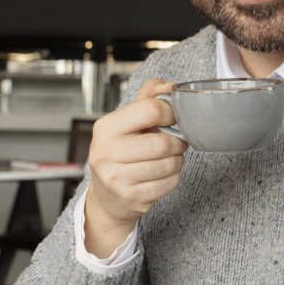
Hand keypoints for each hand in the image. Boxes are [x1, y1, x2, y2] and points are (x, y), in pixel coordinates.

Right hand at [84, 78, 187, 255]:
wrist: (107, 196)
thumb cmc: (122, 152)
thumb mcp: (127, 121)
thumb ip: (148, 98)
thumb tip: (171, 86)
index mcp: (106, 127)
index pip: (150, 110)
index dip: (170, 113)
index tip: (171, 118)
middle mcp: (106, 152)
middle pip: (162, 143)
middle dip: (177, 142)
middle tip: (175, 142)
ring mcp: (116, 178)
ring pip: (169, 164)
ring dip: (177, 160)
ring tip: (168, 158)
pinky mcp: (131, 197)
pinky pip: (169, 183)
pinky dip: (173, 177)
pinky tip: (162, 174)